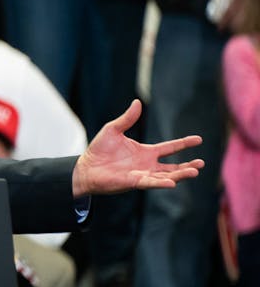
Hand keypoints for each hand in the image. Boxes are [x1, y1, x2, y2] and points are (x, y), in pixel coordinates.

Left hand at [72, 100, 204, 196]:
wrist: (85, 166)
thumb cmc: (98, 150)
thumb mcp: (113, 129)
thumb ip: (127, 118)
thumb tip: (137, 102)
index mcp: (146, 151)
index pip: (170, 148)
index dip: (184, 144)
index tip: (199, 139)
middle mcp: (147, 164)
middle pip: (173, 166)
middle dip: (188, 166)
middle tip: (202, 164)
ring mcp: (143, 174)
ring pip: (167, 176)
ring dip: (181, 175)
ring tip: (195, 172)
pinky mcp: (134, 182)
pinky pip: (151, 183)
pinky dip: (162, 183)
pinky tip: (173, 183)